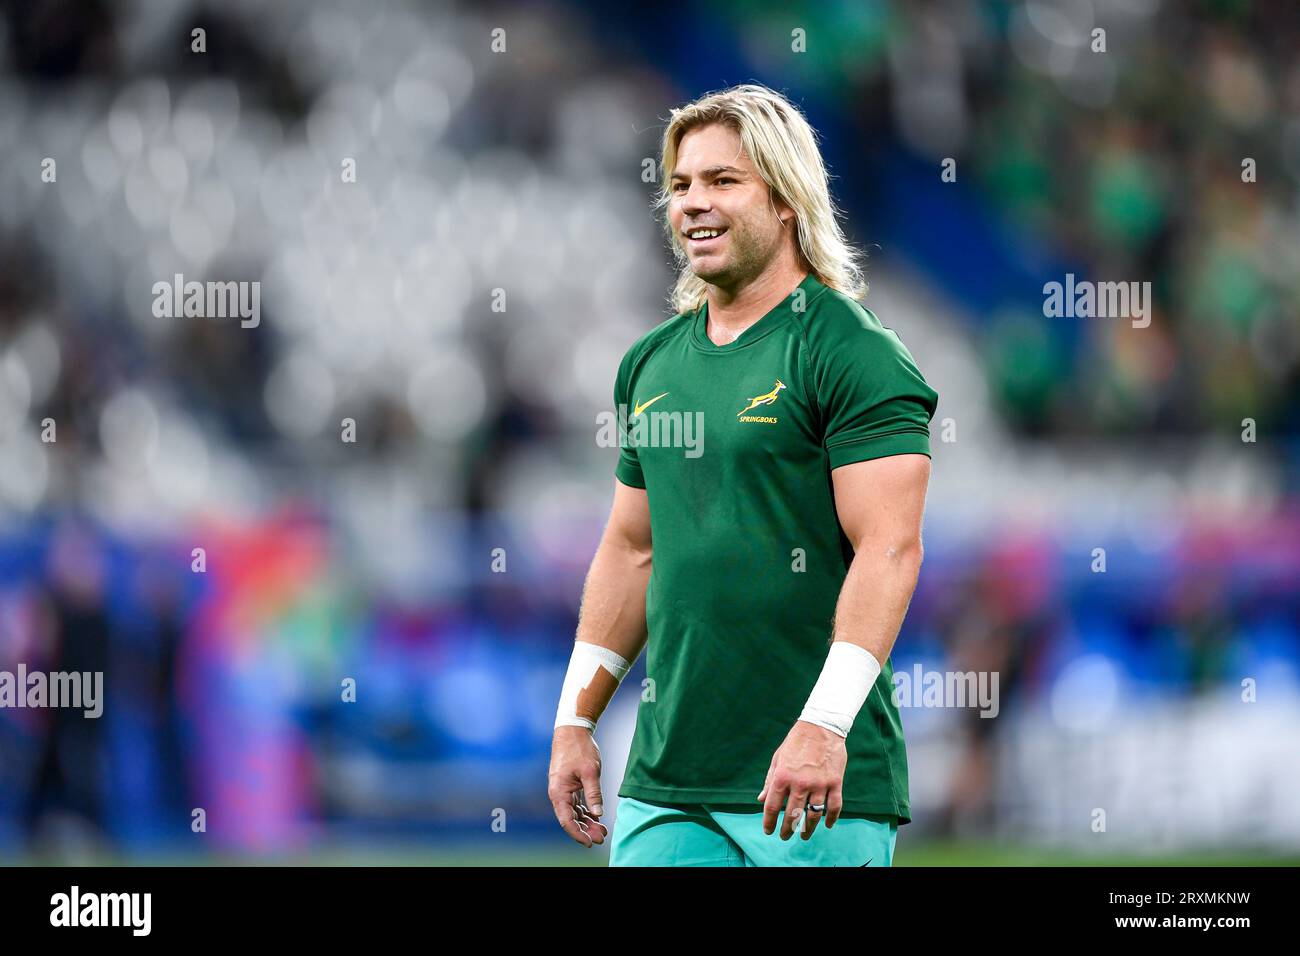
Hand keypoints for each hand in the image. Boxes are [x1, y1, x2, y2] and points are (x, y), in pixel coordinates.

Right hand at [547, 725, 608, 846]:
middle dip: (585, 830)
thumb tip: (598, 814)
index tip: (590, 842)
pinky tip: (597, 818)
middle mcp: (559, 794)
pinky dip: (586, 813)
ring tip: (602, 830)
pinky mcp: (569, 786)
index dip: (578, 834)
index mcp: (559, 792)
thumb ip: (594, 793)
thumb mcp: (590, 771)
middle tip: (602, 837)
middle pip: (571, 819)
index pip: (567, 820)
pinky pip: (576, 805)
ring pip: (574, 813)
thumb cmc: (579, 749)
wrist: (573, 731)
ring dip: (587, 823)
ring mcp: (563, 790)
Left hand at [756, 720, 845, 839]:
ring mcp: (819, 784)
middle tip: (785, 836)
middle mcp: (800, 783)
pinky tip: (826, 826)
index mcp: (782, 776)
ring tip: (804, 836)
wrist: (821, 726)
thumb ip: (769, 780)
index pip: (772, 806)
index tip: (768, 831)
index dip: (769, 822)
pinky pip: (834, 807)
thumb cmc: (796, 742)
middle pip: (792, 815)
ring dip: (808, 829)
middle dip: (787, 829)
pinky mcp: (835, 783)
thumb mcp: (777, 758)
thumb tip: (761, 799)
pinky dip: (831, 819)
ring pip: (813, 815)